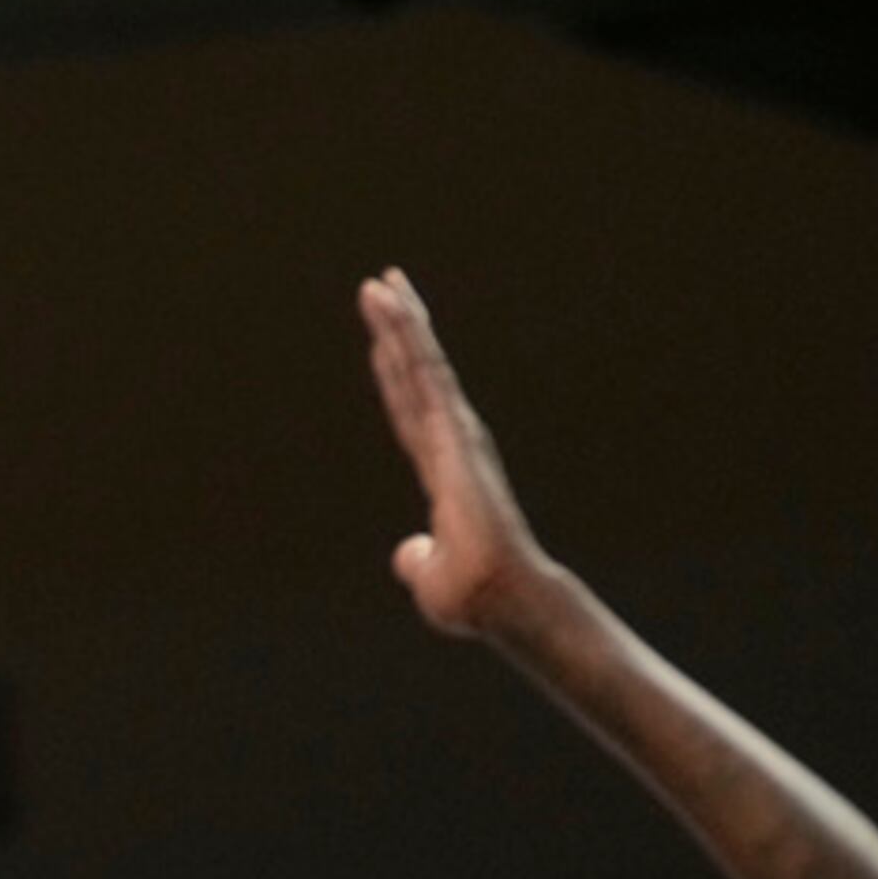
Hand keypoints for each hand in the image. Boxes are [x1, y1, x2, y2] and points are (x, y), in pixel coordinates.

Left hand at [363, 268, 564, 640]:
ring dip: (402, 322)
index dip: (394, 373)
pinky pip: (427, 374)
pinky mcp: (454, 431)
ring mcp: (454, 433)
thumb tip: (410, 552)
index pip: (410, 410)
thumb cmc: (471, 596)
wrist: (495, 597)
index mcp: (441, 469)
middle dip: (400, 330)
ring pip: (421, 364)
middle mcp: (449, 442)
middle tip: (382, 286)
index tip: (382, 341)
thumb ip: (416, 559)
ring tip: (382, 281)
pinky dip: (410, 338)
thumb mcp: (428, 577)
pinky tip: (395, 308)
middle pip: (415, 374)